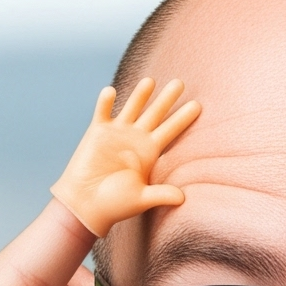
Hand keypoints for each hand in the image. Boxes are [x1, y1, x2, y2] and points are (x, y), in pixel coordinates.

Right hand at [48, 78, 202, 236]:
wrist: (87, 204)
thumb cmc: (115, 204)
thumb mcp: (142, 198)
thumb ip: (161, 194)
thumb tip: (183, 198)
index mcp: (150, 153)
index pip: (171, 131)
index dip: (183, 118)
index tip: (198, 105)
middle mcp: (136, 139)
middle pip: (155, 114)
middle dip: (167, 98)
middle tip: (180, 82)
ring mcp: (117, 133)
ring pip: (132, 107)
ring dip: (140, 94)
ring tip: (150, 81)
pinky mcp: (97, 132)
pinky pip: (103, 112)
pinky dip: (105, 101)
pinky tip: (111, 91)